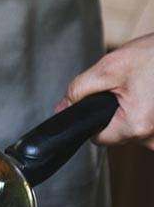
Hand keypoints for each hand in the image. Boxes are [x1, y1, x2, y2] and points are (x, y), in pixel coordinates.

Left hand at [58, 33, 153, 148]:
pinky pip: (152, 126)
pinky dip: (150, 111)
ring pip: (138, 129)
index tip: (101, 102)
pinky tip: (153, 92)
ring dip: (137, 110)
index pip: (99, 138)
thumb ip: (79, 90)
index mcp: (137, 126)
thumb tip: (62, 108)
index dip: (93, 119)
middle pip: (120, 134)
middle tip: (129, 86)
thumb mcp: (109, 67)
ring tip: (146, 86)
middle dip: (118, 112)